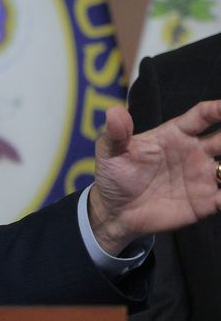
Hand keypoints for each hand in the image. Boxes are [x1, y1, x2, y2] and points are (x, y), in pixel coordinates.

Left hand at [88, 101, 220, 255]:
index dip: (218, 109)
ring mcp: (203, 177)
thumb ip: (116, 133)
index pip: (203, 116)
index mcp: (176, 134)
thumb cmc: (114, 176)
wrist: (114, 212)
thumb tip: (114, 111)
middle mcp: (196, 152)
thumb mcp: (110, 153)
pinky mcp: (206, 202)